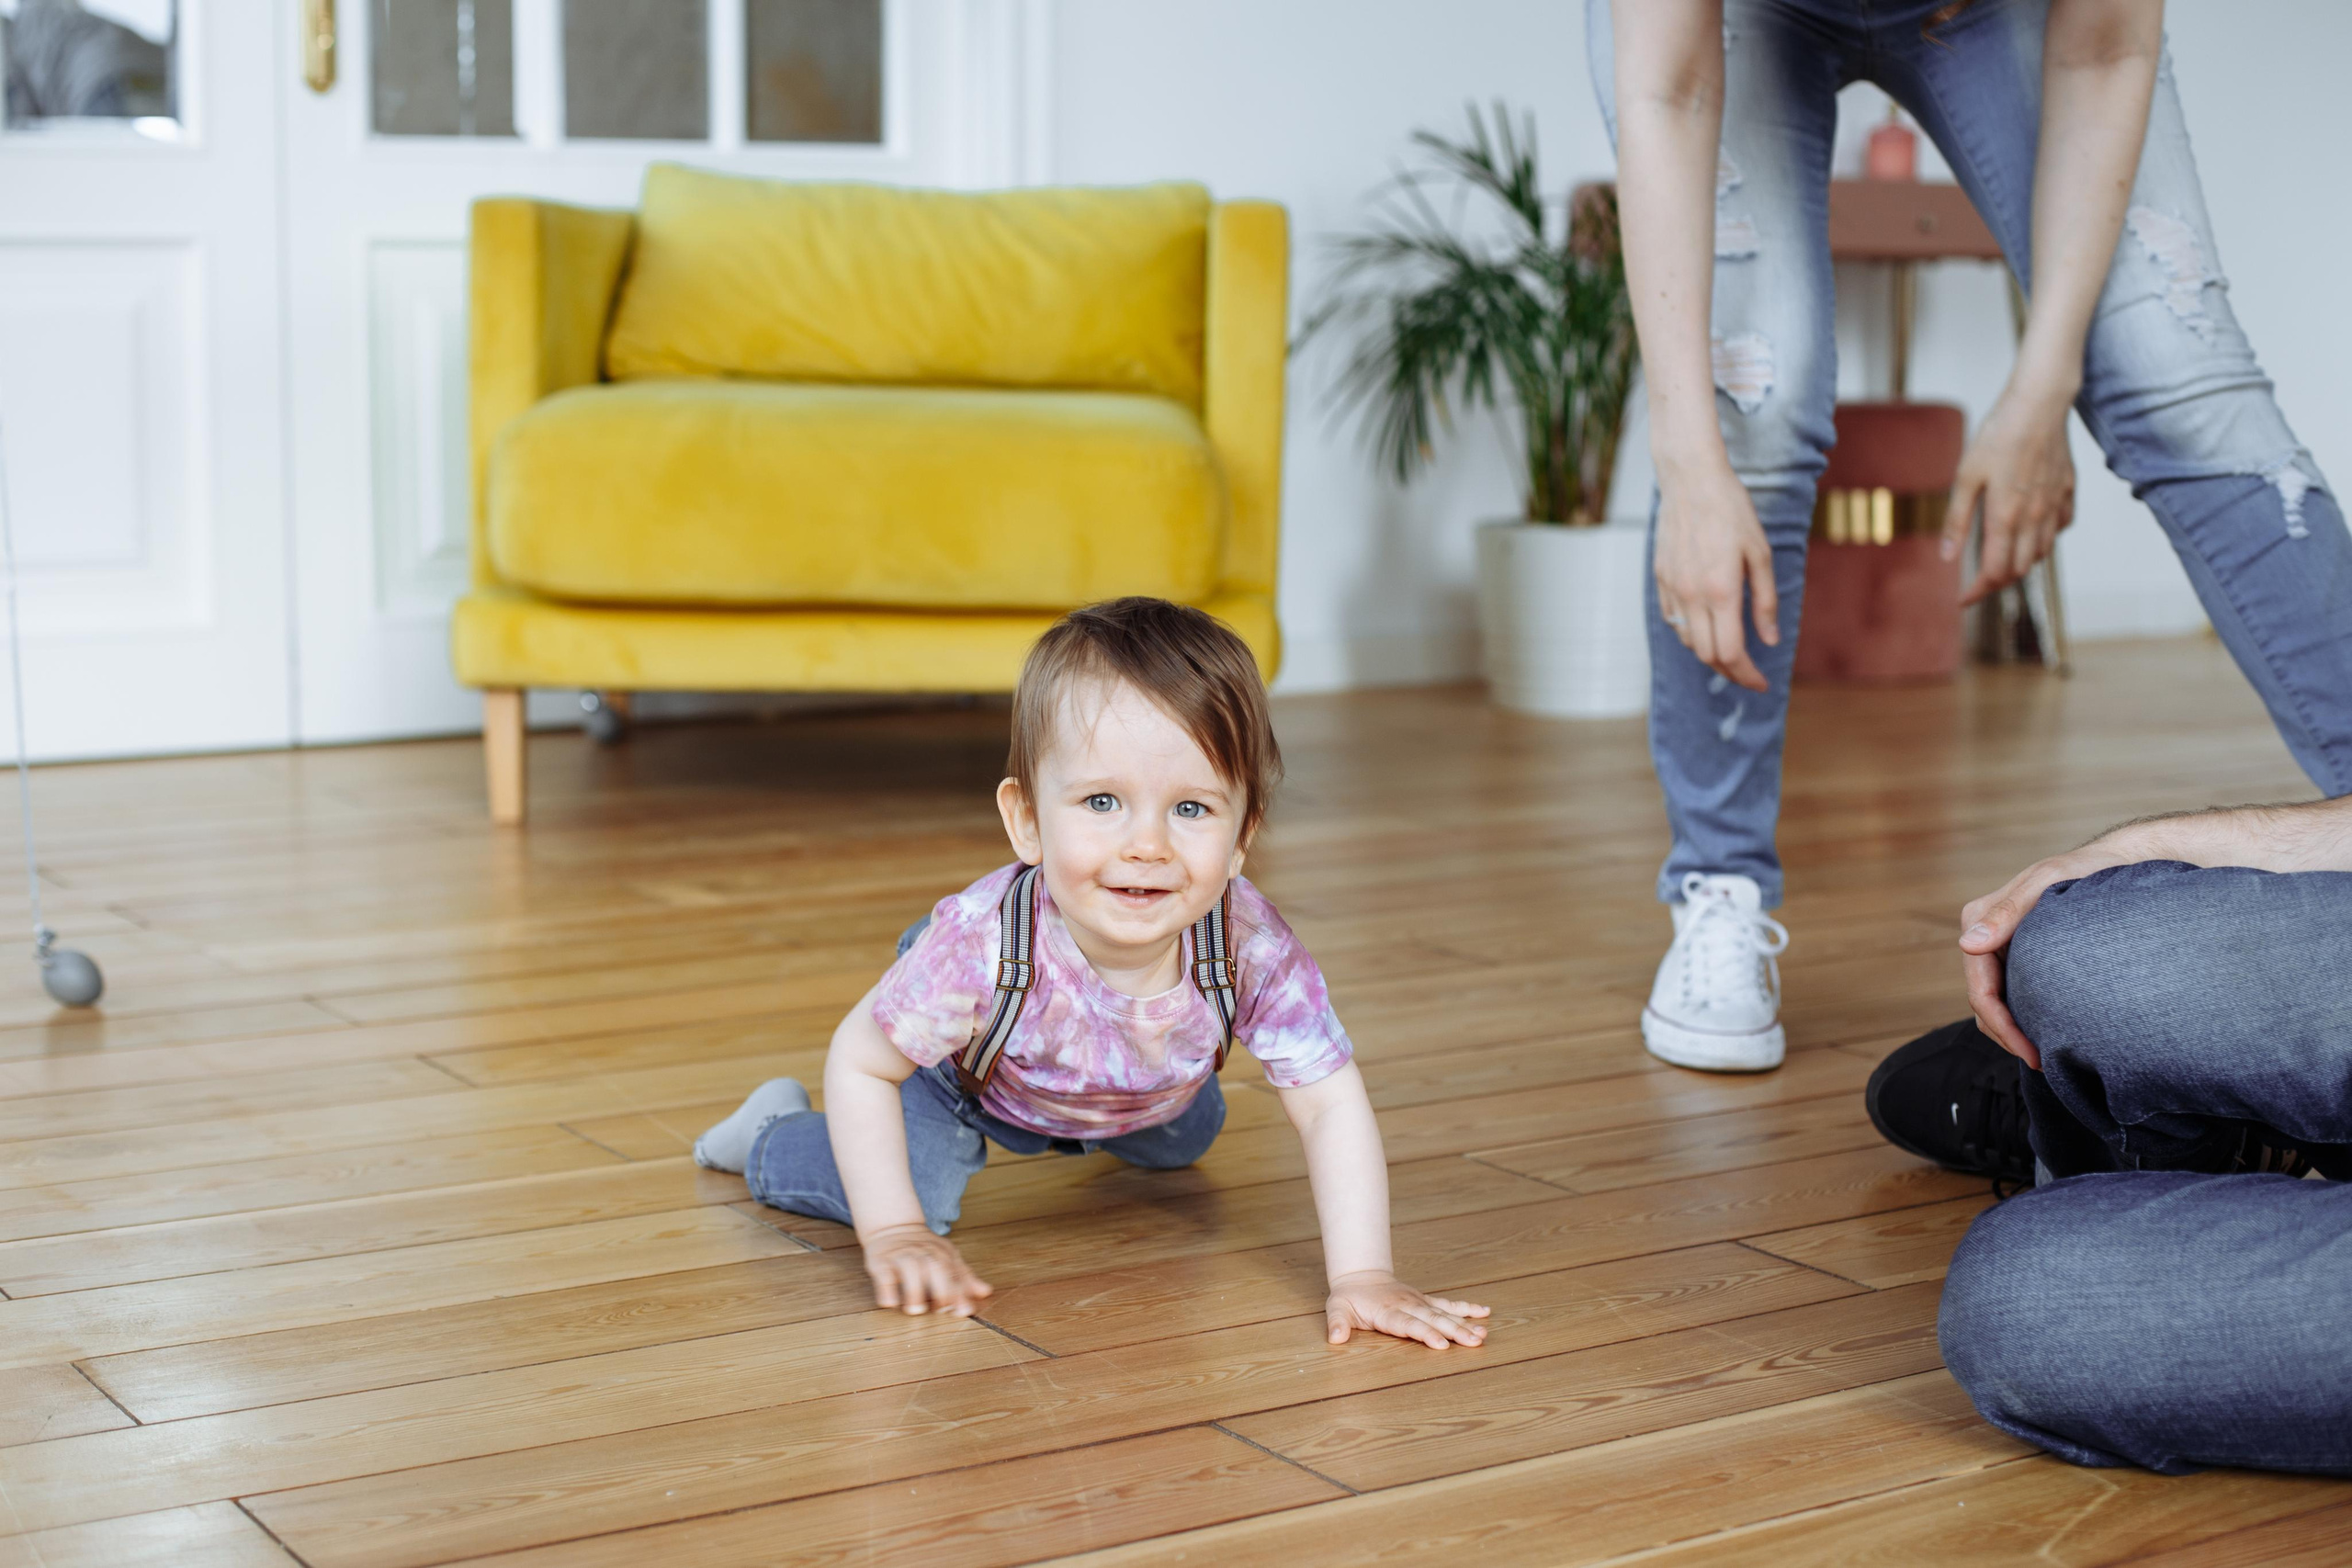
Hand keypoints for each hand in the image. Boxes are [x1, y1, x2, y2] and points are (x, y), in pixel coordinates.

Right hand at [860, 1223, 991, 1316]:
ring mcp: (901, 1256)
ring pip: (910, 1269)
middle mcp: (923, 1253)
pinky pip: (883, 1274)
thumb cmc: (923, 1249)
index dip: (960, 1292)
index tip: (964, 1311)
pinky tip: (890, 1303)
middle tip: (941, 1310)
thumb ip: (964, 1277)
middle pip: (936, 1268)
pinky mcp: (880, 1262)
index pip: (954, 1272)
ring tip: (916, 1310)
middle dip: (941, 1290)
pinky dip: (886, 1289)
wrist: (893, 1227)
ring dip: (914, 1291)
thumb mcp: (946, 1257)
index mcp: (942, 1253)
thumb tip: (986, 1292)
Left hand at [1325, 1270, 1489, 1349]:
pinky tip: (1485, 1313)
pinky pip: (1448, 1305)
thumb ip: (1337, 1324)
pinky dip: (1466, 1308)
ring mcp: (1419, 1302)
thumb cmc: (1349, 1298)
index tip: (1443, 1345)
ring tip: (1484, 1335)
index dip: (1426, 1334)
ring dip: (1465, 1324)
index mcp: (1387, 1312)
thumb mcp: (1336, 1309)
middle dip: (1455, 1332)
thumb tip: (1336, 1338)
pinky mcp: (1425, 1301)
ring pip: (1444, 1314)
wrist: (1361, 1276)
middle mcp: (1408, 1306)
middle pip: (1433, 1320)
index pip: (1409, 1325)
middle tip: (1475, 1343)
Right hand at [1655, 458, 1778, 692]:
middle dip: (1730, 671)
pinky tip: (1708, 624)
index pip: (1731, 653)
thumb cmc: (1732, 511)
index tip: (1762, 682)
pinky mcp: (1660, 579)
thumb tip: (1769, 640)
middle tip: (1749, 672)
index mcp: (1721, 591)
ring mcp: (1672, 588)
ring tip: (1731, 649)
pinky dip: (1693, 632)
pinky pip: (1674, 620)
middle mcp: (1692, 595)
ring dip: (1710, 653)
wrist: (1690, 480)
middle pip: (1707, 655)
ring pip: (1689, 641)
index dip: (1747, 675)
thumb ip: (1765, 601)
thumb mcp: (1761, 554)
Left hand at [1944, 380, 2076, 607]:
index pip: (1995, 573)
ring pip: (2041, 553)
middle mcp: (2034, 518)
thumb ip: (1957, 520)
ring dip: (2019, 563)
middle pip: (2018, 570)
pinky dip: (2044, 539)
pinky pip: (2060, 528)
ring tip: (1998, 559)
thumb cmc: (1998, 436)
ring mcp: (2055, 505)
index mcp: (2005, 517)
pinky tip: (2028, 530)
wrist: (2040, 404)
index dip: (1977, 592)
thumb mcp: (1965, 477)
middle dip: (1995, 583)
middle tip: (1974, 581)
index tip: (1961, 599)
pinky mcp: (2068, 491)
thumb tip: (1947, 557)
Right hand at [1957, 839, 2134, 1068]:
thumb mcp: (2047, 884)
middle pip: (1983, 1001)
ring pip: (1994, 1003)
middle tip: (2042, 1063)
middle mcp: (1984, 936)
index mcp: (1980, 919)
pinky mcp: (2020, 958)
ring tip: (2046, 1055)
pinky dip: (2023, 1018)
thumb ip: (2007, 912)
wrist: (2119, 866)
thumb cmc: (2086, 871)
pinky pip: (2011, 996)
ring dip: (2013, 1031)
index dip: (2002, 1026)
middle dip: (2007, 1036)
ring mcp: (2001, 949)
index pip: (1979, 987)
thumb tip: (1967, 944)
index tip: (2034, 1053)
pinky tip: (2048, 1032)